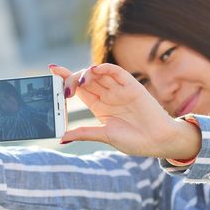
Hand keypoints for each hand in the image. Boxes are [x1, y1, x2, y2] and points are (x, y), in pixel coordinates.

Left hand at [50, 63, 200, 158]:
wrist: (158, 141)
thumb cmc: (134, 140)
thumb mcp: (105, 136)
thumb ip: (85, 133)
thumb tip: (62, 137)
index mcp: (99, 106)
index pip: (79, 89)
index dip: (65, 80)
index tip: (51, 71)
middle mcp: (107, 95)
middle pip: (86, 79)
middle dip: (71, 78)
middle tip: (64, 86)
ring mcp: (119, 89)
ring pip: (98, 73)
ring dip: (86, 73)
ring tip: (79, 81)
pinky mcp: (131, 85)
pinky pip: (116, 71)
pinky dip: (105, 68)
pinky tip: (94, 70)